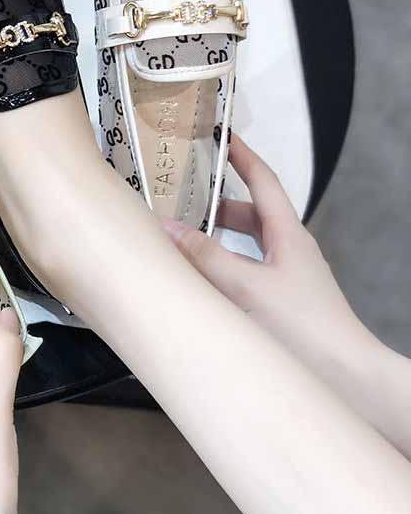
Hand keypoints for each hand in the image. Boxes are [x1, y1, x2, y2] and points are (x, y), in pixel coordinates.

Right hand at [162, 133, 410, 456]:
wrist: (346, 379)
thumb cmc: (305, 329)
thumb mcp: (247, 286)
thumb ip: (205, 257)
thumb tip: (167, 228)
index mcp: (288, 235)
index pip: (263, 182)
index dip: (242, 156)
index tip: (222, 135)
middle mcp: (289, 252)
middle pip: (250, 214)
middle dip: (217, 204)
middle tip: (185, 198)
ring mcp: (286, 278)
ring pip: (246, 246)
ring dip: (217, 239)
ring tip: (184, 240)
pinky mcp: (280, 302)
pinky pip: (245, 272)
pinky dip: (222, 268)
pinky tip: (202, 283)